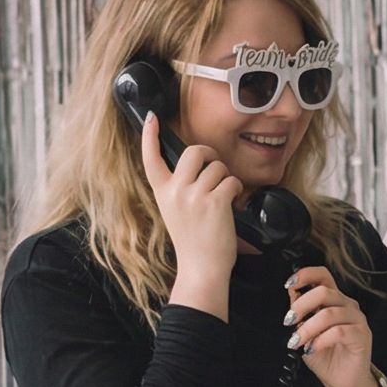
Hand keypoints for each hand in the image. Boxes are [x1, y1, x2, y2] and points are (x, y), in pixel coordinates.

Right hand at [141, 111, 238, 282]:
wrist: (201, 268)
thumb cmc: (193, 242)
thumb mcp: (175, 212)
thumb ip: (180, 189)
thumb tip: (198, 166)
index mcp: (162, 192)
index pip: (150, 159)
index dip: (149, 136)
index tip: (151, 118)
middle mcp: (175, 190)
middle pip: (193, 151)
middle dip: (210, 154)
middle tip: (216, 166)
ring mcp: (194, 196)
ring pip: (217, 166)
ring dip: (226, 178)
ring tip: (223, 196)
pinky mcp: (214, 202)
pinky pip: (231, 181)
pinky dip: (236, 189)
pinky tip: (232, 203)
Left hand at [285, 266, 376, 386]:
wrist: (343, 383)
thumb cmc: (326, 357)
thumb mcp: (305, 334)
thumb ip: (300, 315)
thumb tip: (291, 294)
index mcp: (334, 300)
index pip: (323, 276)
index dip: (306, 275)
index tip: (289, 284)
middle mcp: (347, 305)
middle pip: (324, 292)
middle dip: (301, 305)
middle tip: (288, 321)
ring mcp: (357, 319)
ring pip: (329, 313)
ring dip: (308, 328)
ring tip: (296, 342)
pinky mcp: (362, 335)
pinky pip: (339, 331)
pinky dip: (320, 340)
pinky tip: (311, 348)